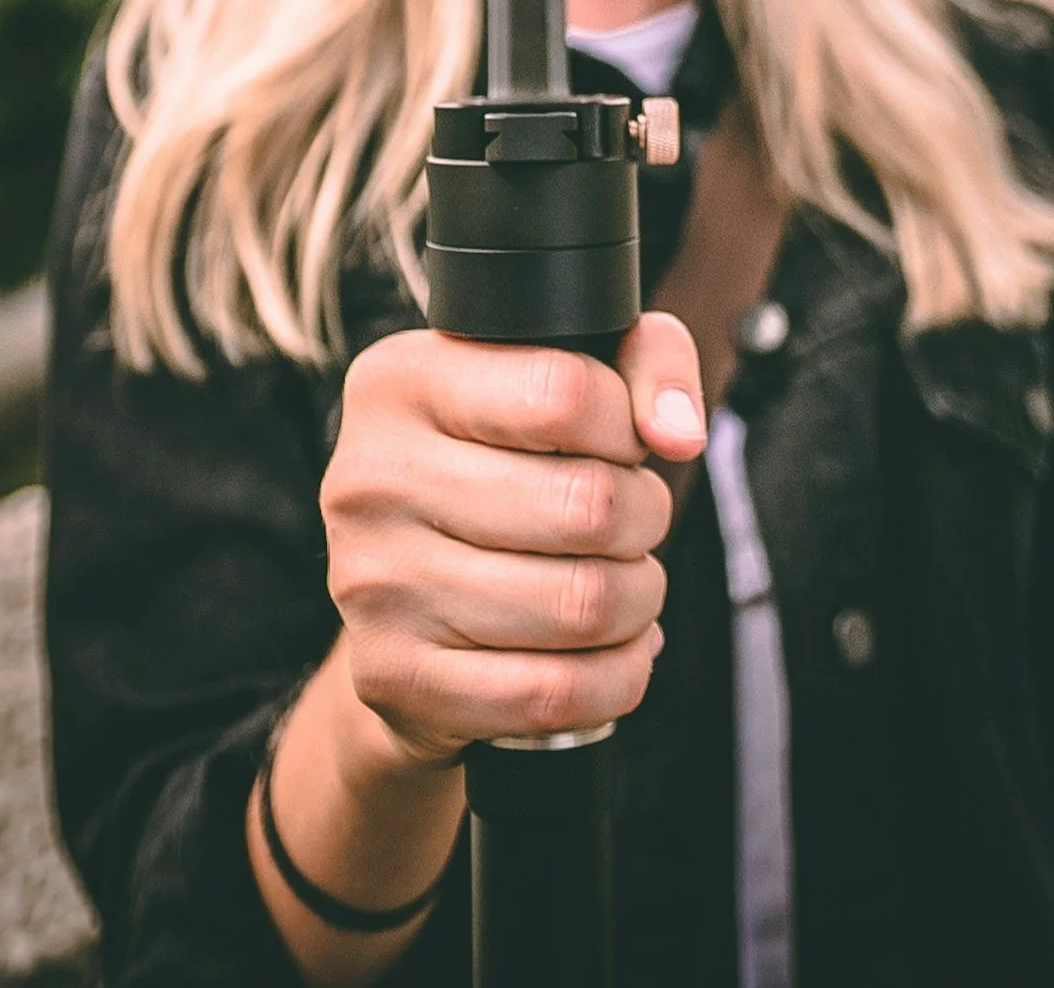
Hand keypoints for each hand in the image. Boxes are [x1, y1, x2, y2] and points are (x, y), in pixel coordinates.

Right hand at [319, 313, 705, 765]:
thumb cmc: (492, 467)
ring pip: (584, 605)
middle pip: (588, 506)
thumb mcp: (551, 375)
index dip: (626, 426)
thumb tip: (681, 433)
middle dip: (644, 519)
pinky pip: (557, 693)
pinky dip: (617, 676)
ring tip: (621, 582)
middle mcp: (371, 478)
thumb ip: (642, 360)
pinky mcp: (397, 677)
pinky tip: (609, 650)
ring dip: (637, 600)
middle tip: (631, 523)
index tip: (620, 445)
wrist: (393, 598)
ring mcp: (377, 584)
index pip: (562, 393)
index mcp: (400, 383)